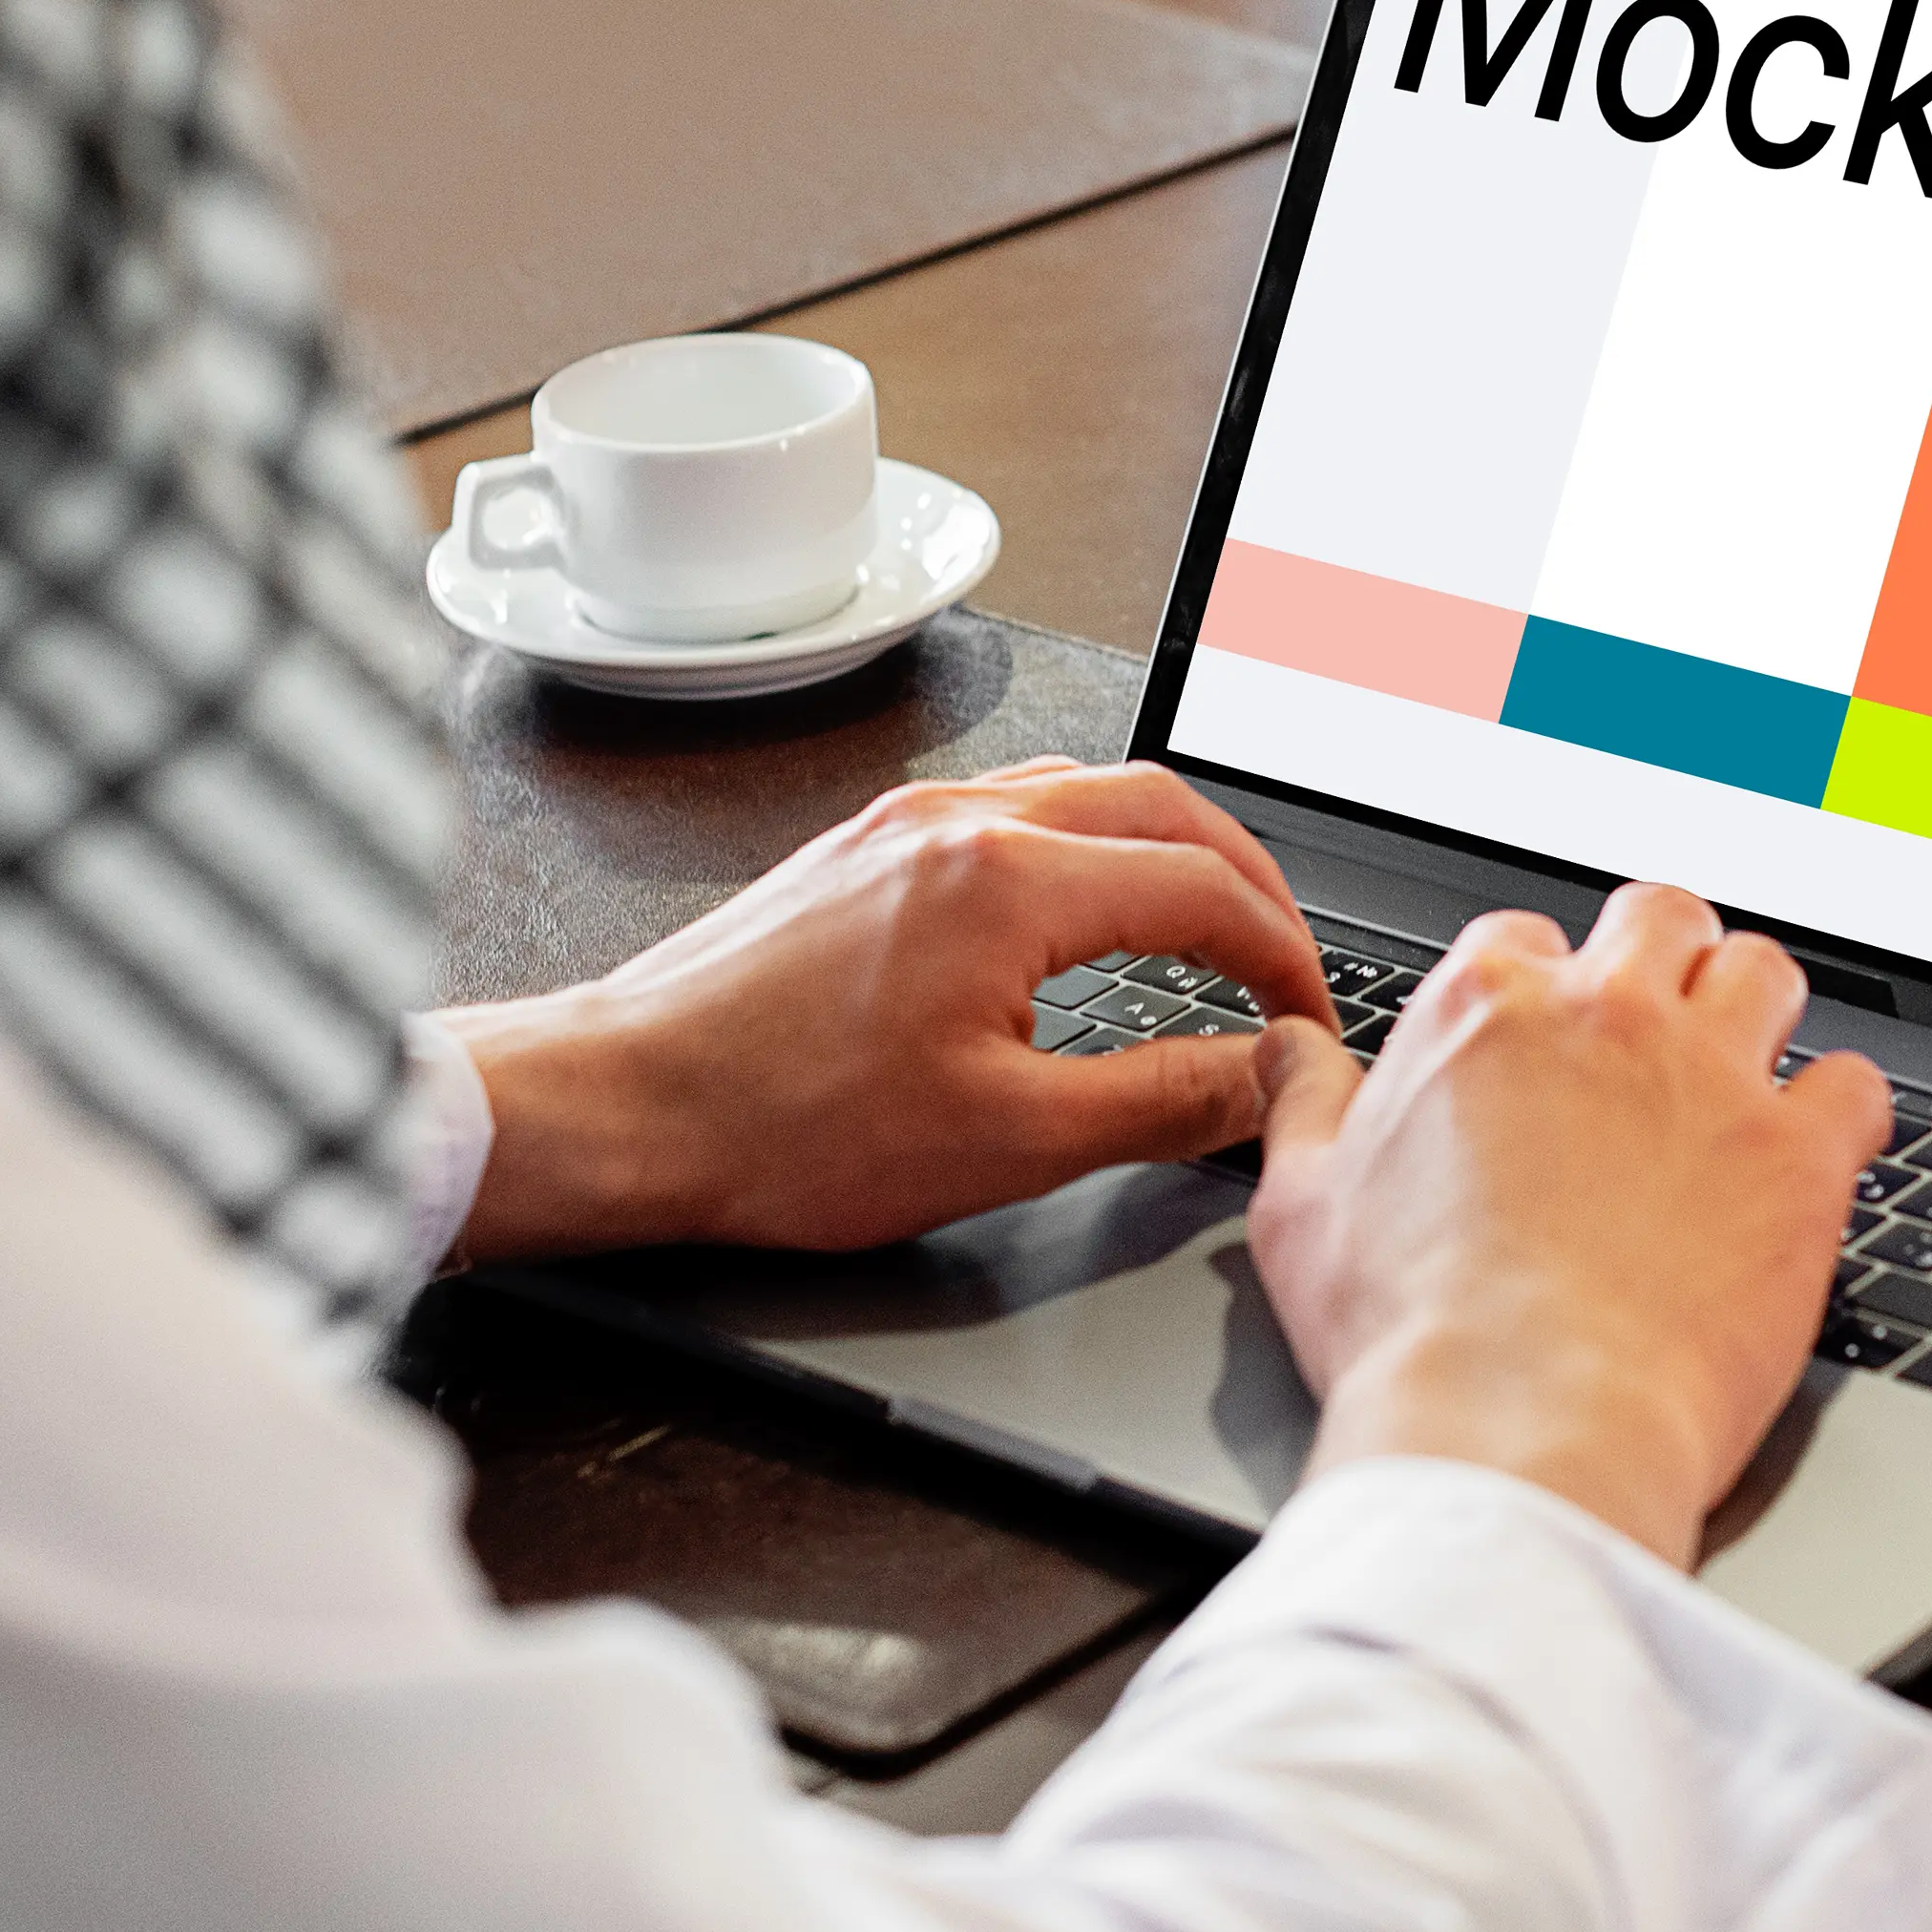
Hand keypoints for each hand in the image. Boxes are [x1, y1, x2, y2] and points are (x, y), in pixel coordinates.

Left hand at [437, 759, 1337, 1264]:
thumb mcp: (1005, 1139)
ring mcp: (907, 820)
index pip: (1204, 885)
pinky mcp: (866, 845)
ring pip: (1087, 792)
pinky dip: (1090, 847)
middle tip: (1286, 956)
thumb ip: (1157, 1100)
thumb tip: (1255, 1080)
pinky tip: (1089, 911)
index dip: (1283, 954)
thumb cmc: (780, 1127)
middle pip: (1162, 803)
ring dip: (1169, 849)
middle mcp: (961, 819)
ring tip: (1210, 926)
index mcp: (1008, 879)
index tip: (1307, 1015)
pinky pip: (1016, 808)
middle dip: (1247, 876)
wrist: (624, 1104)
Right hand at [1244, 882, 1891, 1568]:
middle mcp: (1606, 1016)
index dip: (1540, 990)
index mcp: (1484, 1010)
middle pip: (1661, 918)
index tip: (1546, 1043)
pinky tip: (1818, 1152)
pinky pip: (1855, 1085)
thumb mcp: (1302, 1208)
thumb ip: (1305, 1105)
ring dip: (1754, 1012)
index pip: (1526, 939)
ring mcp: (1712, 1077)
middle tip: (1656, 1029)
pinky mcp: (1798, 1158)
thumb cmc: (1410, 1336)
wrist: (1520, 1432)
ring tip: (1741, 1073)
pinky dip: (1841, 1112)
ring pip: (1763, 970)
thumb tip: (1290, 1048)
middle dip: (1661, 960)